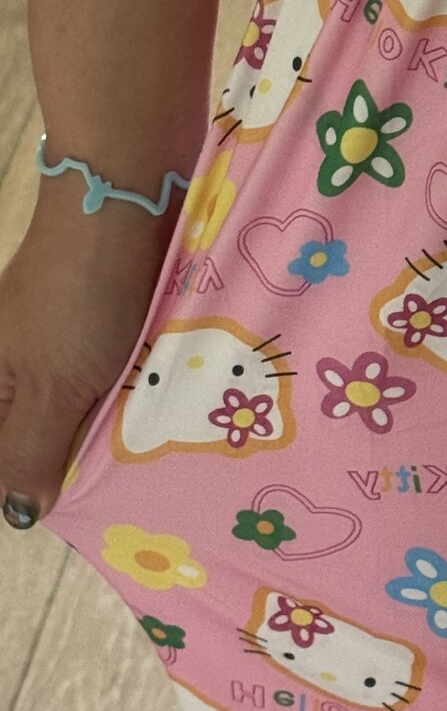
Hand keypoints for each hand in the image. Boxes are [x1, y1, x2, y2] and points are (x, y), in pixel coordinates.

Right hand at [0, 178, 180, 526]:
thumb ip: (32, 449)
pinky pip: (115, 363)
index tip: (82, 503)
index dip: (35, 483)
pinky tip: (166, 397)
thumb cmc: (80, 295)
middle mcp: (17, 356)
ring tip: (153, 447)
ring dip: (114, 419)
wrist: (124, 195)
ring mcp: (61, 331)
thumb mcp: (54, 385)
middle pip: (43, 428)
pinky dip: (135, 381)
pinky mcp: (103, 309)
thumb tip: (18, 515)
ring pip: (85, 397)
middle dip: (79, 455)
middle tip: (126, 481)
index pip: (3, 456)